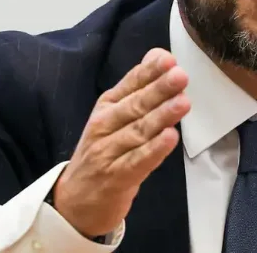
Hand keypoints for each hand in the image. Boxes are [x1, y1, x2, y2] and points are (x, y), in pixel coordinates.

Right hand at [52, 48, 189, 237]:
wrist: (73, 201)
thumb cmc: (102, 152)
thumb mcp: (114, 116)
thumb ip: (137, 88)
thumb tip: (159, 55)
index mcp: (106, 107)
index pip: (129, 84)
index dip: (149, 72)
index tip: (169, 59)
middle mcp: (104, 126)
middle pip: (135, 106)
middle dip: (159, 90)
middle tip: (180, 76)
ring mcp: (108, 153)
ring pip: (138, 131)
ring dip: (161, 116)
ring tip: (182, 102)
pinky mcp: (116, 178)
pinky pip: (138, 161)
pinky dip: (154, 149)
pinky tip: (170, 138)